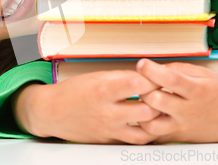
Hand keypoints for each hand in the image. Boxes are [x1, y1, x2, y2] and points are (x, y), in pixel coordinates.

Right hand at [12, 70, 160, 143]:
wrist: (52, 112)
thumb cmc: (73, 92)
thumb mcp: (96, 77)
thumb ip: (121, 77)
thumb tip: (144, 76)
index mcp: (104, 90)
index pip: (138, 84)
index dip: (154, 78)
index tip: (161, 76)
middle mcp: (108, 112)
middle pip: (147, 110)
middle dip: (160, 101)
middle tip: (165, 94)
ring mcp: (109, 129)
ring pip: (145, 131)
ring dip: (156, 121)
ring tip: (159, 111)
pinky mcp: (109, 141)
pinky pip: (134, 140)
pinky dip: (145, 133)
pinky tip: (148, 124)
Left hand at [135, 59, 217, 142]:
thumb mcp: (203, 74)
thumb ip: (177, 69)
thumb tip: (152, 69)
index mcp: (196, 90)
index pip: (171, 79)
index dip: (152, 71)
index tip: (141, 64)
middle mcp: (188, 111)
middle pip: (156, 101)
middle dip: (143, 89)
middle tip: (140, 82)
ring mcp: (182, 127)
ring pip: (151, 123)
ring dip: (141, 110)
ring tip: (143, 100)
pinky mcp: (176, 138)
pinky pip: (153, 136)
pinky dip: (144, 125)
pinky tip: (143, 114)